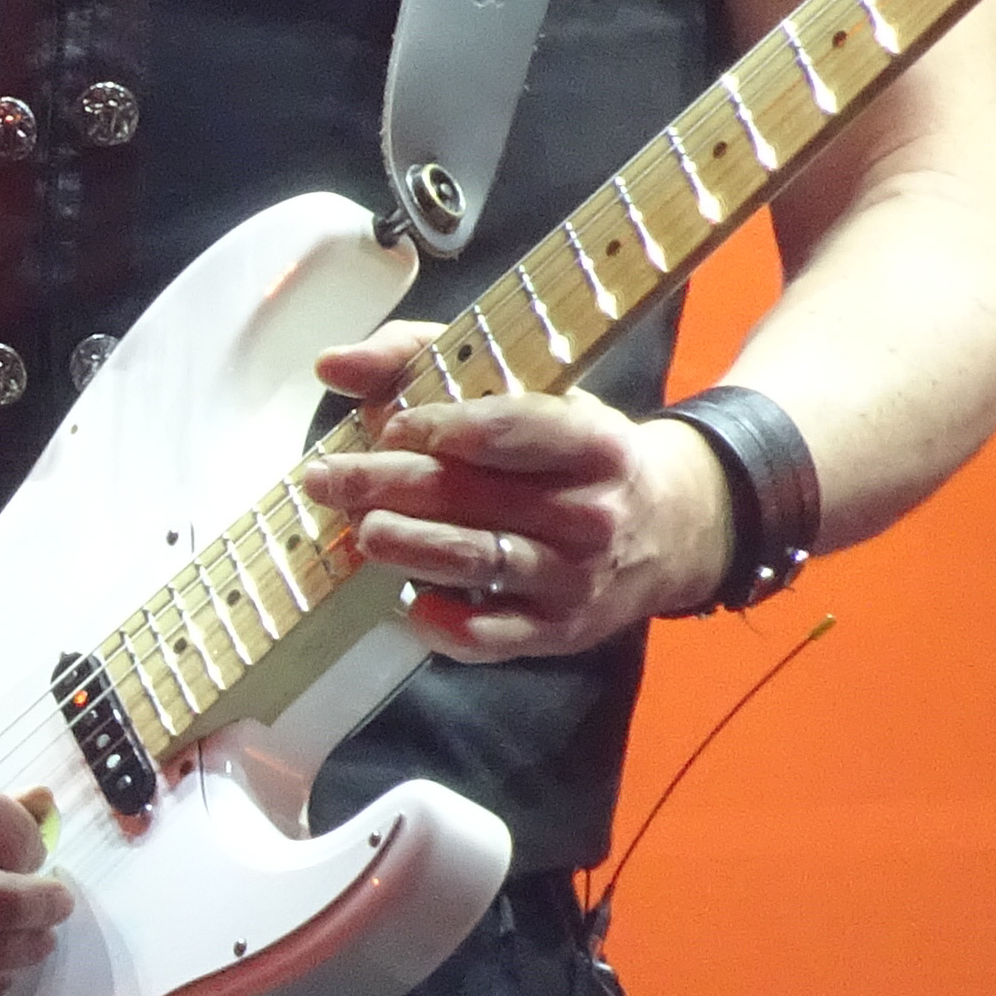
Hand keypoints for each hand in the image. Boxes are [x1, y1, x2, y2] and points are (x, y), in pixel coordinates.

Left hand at [298, 325, 735, 657]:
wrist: (669, 526)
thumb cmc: (572, 447)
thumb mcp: (526, 385)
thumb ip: (421, 358)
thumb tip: (331, 365)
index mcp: (591, 440)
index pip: (507, 429)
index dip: (439, 427)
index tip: (389, 427)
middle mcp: (590, 511)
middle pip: (474, 497)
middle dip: (387, 486)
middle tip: (326, 479)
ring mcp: (576, 577)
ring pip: (477, 562)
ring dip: (407, 547)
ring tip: (361, 531)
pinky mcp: (560, 630)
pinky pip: (491, 637)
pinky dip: (443, 624)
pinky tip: (408, 603)